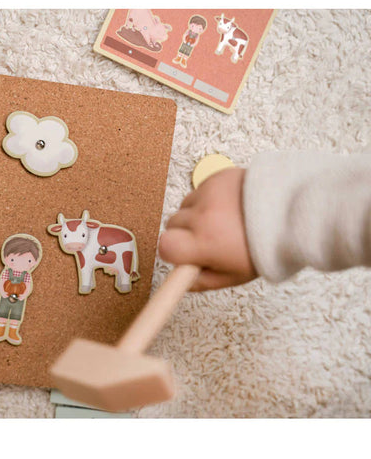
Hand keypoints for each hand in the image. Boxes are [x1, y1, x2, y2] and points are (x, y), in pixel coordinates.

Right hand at [158, 167, 256, 290]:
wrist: (295, 214)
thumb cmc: (267, 247)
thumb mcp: (234, 275)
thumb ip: (202, 281)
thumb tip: (181, 279)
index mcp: (205, 243)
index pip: (164, 246)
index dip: (172, 251)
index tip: (183, 253)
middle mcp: (203, 215)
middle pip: (172, 224)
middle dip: (184, 232)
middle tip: (209, 238)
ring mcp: (208, 193)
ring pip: (185, 206)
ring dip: (196, 214)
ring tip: (224, 220)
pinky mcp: (216, 177)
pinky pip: (199, 190)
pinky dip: (209, 199)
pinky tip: (229, 206)